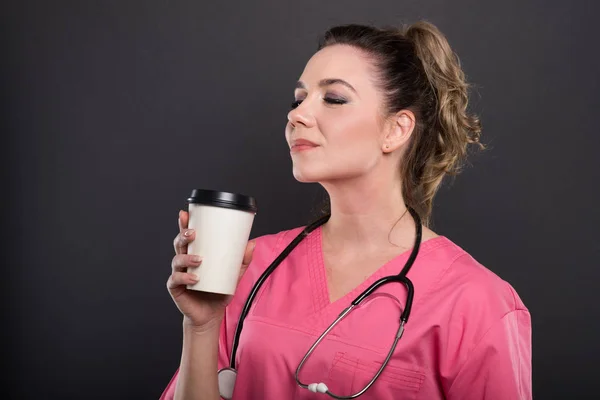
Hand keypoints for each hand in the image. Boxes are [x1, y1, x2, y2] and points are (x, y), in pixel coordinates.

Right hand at [167, 210, 255, 330]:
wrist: (211, 315)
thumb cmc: (218, 291)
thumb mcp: (234, 275)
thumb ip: (243, 261)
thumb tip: (251, 244)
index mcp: (194, 254)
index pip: (187, 236)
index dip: (183, 224)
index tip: (184, 213)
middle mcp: (184, 262)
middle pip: (179, 244)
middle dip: (183, 235)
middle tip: (193, 233)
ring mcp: (179, 274)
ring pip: (177, 259)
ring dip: (187, 257)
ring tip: (199, 259)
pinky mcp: (176, 288)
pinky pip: (176, 279)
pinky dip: (185, 277)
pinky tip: (195, 278)